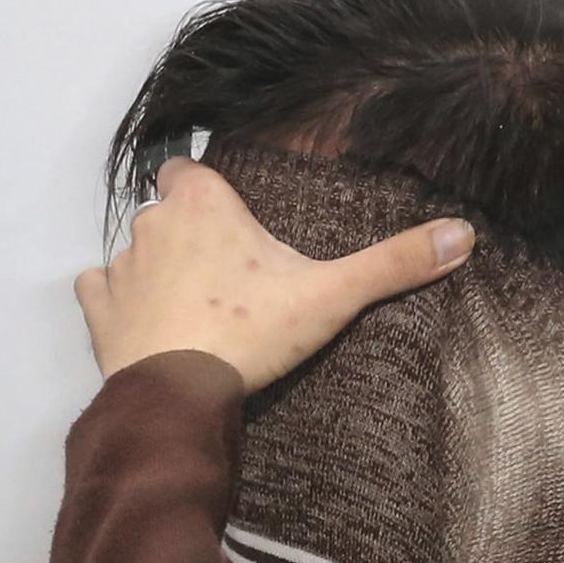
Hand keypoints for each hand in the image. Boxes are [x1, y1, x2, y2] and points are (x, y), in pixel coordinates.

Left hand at [75, 158, 473, 392]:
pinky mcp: (98, 310)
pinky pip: (103, 289)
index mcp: (202, 203)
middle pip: (168, 210)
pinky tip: (149, 318)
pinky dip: (120, 299)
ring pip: (138, 250)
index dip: (210, 189)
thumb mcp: (333, 296)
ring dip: (160, 266)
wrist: (178, 394)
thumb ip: (395, 263)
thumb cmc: (251, 331)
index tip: (236, 217)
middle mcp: (152, 222)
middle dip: (192, 231)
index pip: (191, 169)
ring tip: (198, 302)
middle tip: (232, 269)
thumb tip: (464, 234)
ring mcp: (120, 266)